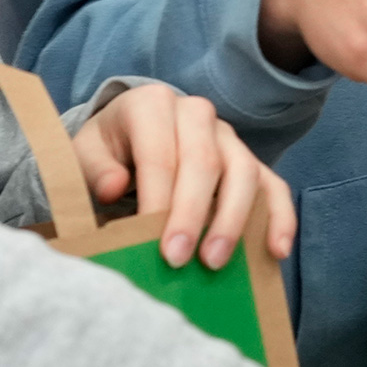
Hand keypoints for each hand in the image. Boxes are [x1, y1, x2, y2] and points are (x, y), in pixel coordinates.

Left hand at [71, 84, 293, 269]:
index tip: (156, 244)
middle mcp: (196, 113)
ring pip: (244, 171)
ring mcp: (228, 136)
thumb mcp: (86, 153)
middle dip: (194, 215)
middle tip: (178, 259)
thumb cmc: (109, 150)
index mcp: (152, 105)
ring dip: (233, 220)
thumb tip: (114, 187)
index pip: (160, 154)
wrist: (132, 134)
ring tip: (214, 262)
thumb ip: (95, 168)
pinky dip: (280, 218)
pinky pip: (273, 184)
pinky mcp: (250, 159)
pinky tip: (276, 251)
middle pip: (205, 162)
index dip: (159, 201)